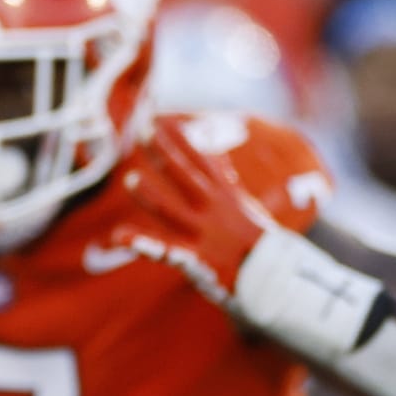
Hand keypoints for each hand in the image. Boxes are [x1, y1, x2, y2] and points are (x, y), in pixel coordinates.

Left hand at [111, 126, 284, 303]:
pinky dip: (141, 243)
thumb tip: (216, 153)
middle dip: (163, 152)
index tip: (161, 118)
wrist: (276, 277)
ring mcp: (203, 234)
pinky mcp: (195, 260)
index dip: (181, 139)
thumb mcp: (244, 204)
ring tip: (130, 179)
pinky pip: (164, 250)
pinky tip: (119, 236)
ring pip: (172, 210)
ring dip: (151, 195)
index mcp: (224, 195)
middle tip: (141, 130)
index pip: (200, 160)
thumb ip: (225, 179)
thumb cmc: (259, 241)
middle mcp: (213, 210)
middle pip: (185, 175)